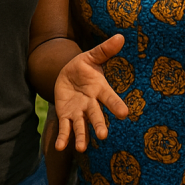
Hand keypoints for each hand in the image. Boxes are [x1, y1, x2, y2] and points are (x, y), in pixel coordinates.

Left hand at [53, 33, 128, 151]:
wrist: (68, 75)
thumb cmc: (84, 66)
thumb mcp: (91, 56)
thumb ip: (104, 50)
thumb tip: (120, 36)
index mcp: (99, 89)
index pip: (109, 97)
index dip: (116, 105)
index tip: (124, 113)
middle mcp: (91, 104)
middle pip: (95, 116)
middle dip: (99, 125)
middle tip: (103, 135)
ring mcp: (79, 112)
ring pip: (81, 126)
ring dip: (81, 137)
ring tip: (80, 148)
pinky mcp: (66, 115)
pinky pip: (65, 128)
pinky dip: (63, 138)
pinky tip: (59, 147)